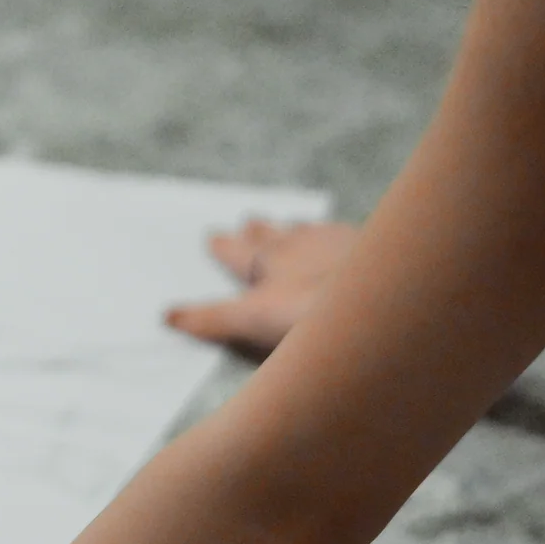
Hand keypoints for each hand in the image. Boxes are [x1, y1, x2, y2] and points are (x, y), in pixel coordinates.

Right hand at [164, 218, 360, 354]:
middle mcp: (293, 245)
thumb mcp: (254, 321)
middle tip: (248, 222)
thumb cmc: (312, 312)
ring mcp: (330, 242)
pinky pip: (340, 233)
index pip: (234, 254)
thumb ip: (213, 319)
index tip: (212, 238)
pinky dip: (333, 235)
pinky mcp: (362, 245)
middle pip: (268, 233)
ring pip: (304, 229)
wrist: (375, 294)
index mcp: (264, 263)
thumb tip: (169, 317)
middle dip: (256, 230)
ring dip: (293, 229)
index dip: (223, 248)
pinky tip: (340, 238)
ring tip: (290, 226)